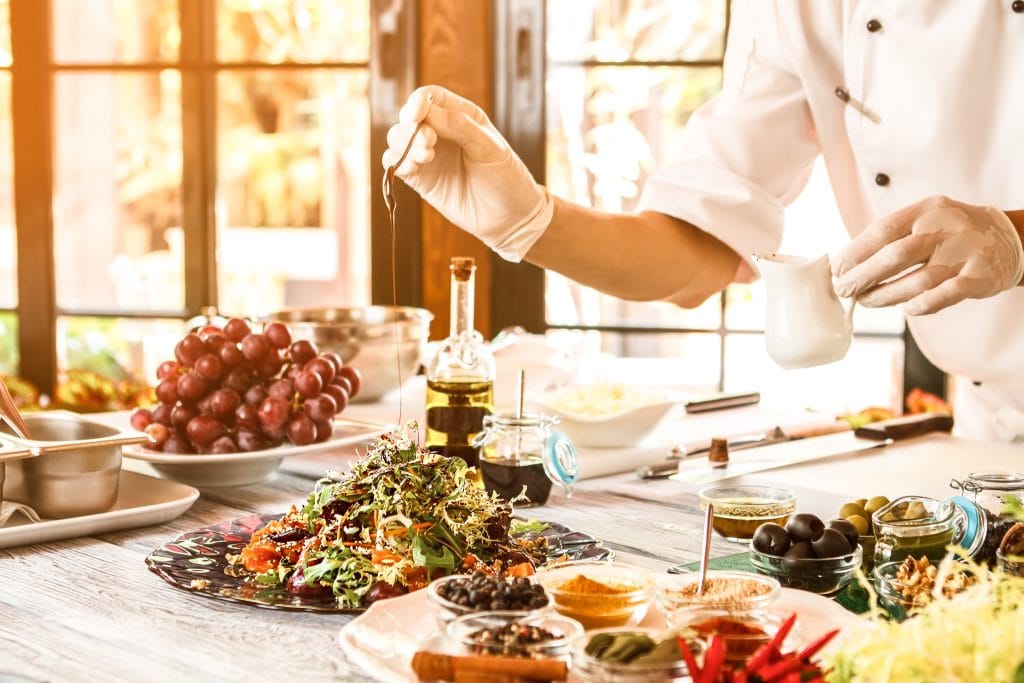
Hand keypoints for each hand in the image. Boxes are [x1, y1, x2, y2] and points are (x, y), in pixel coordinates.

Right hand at [382, 85, 553, 261]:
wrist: (509, 217)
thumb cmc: (505, 177)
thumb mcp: (488, 147)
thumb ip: (459, 126)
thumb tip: (426, 112)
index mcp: (461, 115)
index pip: (430, 97)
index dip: (418, 102)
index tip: (416, 116)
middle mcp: (441, 132)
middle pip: (409, 116)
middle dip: (412, 127)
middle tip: (429, 144)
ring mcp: (428, 156)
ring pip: (397, 138)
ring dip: (403, 144)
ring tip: (426, 157)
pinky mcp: (421, 179)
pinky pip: (395, 164)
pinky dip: (396, 162)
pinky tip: (412, 169)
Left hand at [832, 196, 1023, 314]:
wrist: (1010, 238)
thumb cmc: (953, 234)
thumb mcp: (925, 221)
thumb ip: (893, 237)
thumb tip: (849, 263)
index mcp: (926, 211)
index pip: (882, 230)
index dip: (855, 252)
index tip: (837, 269)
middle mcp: (946, 229)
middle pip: (896, 255)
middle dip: (863, 276)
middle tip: (844, 290)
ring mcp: (965, 253)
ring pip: (919, 279)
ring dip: (886, 295)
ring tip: (866, 301)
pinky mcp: (981, 276)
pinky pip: (948, 293)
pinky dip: (925, 304)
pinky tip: (908, 309)